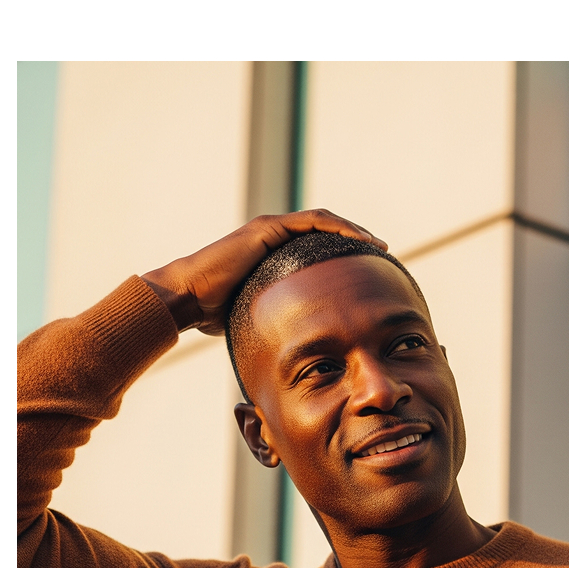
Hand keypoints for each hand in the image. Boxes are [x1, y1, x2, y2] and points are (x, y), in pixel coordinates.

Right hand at [141, 210, 386, 334]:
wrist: (187, 299)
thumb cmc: (211, 312)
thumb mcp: (252, 313)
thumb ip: (270, 316)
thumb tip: (285, 346)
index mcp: (270, 253)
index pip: (314, 246)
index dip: (342, 253)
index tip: (366, 269)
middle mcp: (272, 236)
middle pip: (324, 230)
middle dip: (355, 239)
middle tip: (381, 254)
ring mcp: (270, 229)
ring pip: (322, 221)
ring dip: (353, 231)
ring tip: (377, 246)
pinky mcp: (268, 228)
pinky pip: (312, 222)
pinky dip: (339, 229)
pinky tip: (360, 241)